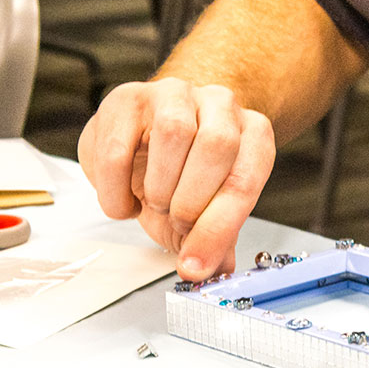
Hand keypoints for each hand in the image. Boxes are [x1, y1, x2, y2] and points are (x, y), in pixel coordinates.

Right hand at [78, 78, 275, 280]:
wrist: (150, 135)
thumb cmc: (185, 174)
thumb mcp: (207, 211)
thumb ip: (215, 241)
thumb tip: (213, 272)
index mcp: (252, 135)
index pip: (244, 180)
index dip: (217, 229)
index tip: (194, 266)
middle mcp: (221, 105)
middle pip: (217, 146)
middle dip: (191, 200)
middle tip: (176, 223)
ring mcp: (175, 95)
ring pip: (174, 135)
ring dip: (159, 188)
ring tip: (153, 204)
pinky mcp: (128, 98)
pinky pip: (118, 148)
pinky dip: (115, 189)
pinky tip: (124, 200)